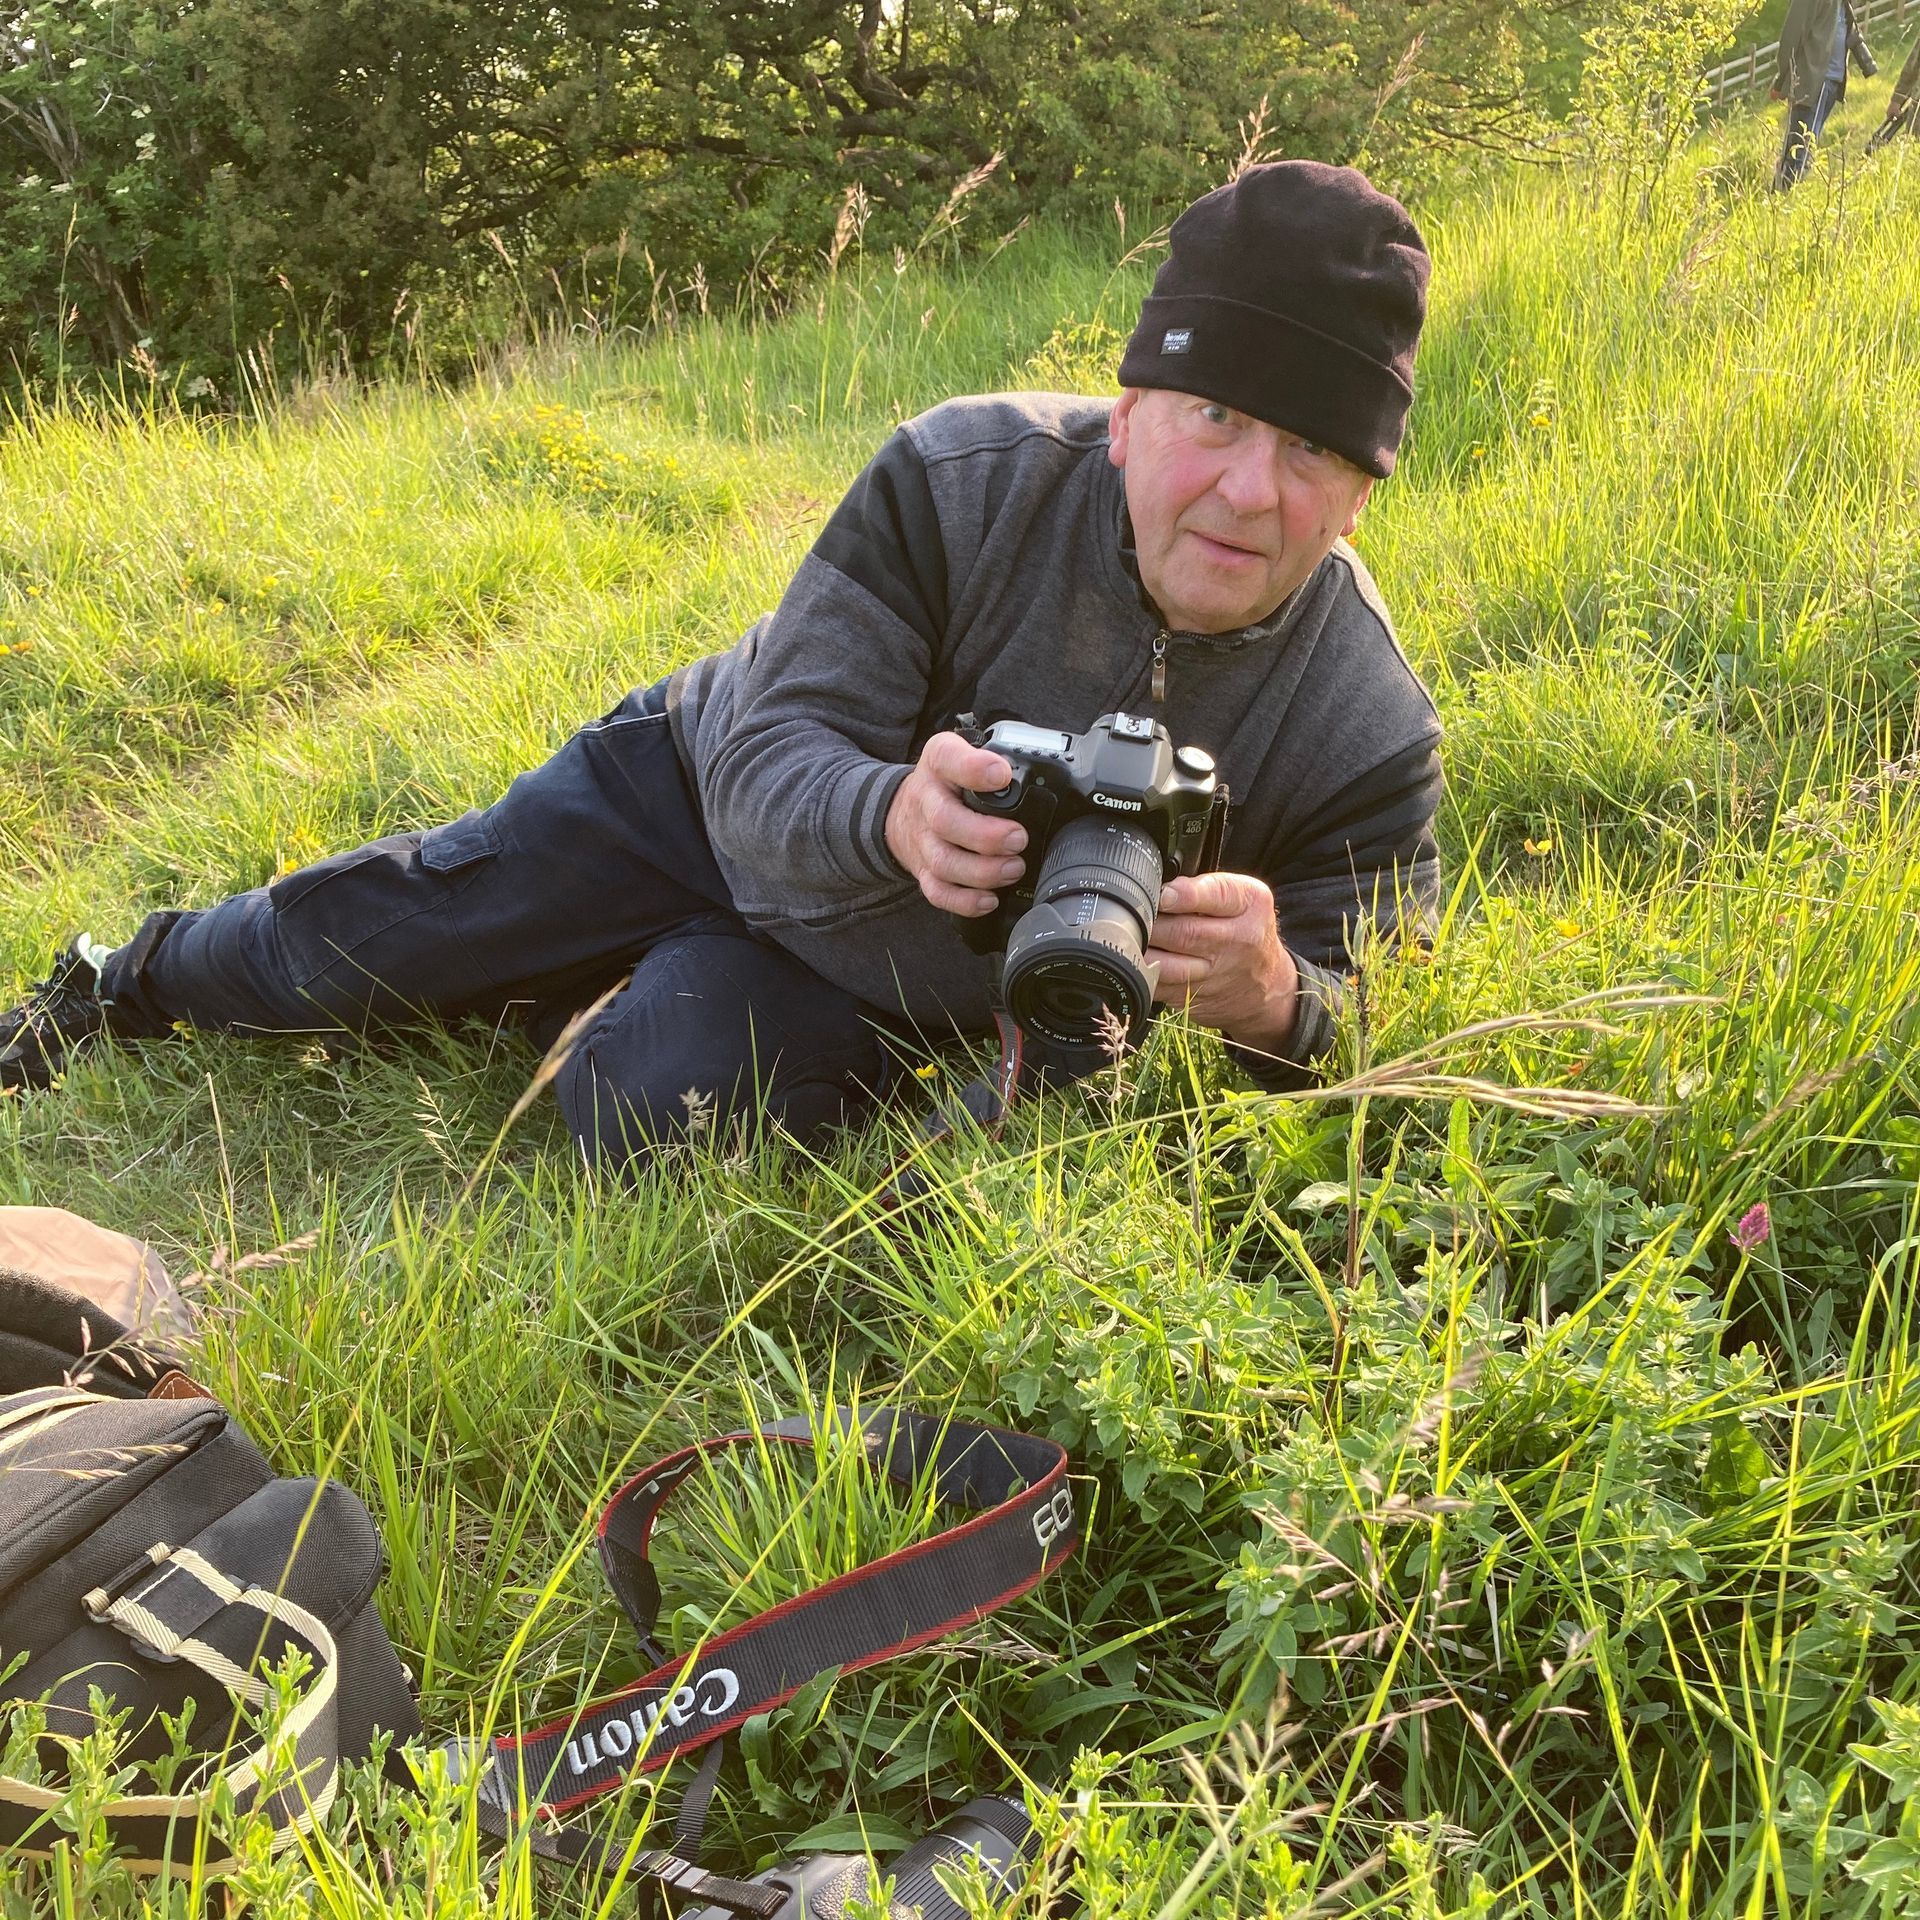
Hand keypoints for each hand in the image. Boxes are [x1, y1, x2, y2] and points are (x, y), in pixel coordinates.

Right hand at [885, 730, 1025, 915]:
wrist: (903, 810)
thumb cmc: (946, 783)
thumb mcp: (963, 754)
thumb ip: (992, 759)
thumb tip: (1031, 778)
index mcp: (938, 764)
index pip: (947, 758)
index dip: (974, 769)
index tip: (1001, 776)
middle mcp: (925, 801)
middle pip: (945, 821)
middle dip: (986, 836)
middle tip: (1017, 839)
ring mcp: (923, 839)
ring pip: (944, 862)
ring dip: (982, 871)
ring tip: (1013, 869)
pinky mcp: (923, 870)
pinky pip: (938, 892)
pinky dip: (964, 901)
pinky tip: (989, 899)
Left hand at [1148, 871, 1299, 1050]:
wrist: (1267, 983)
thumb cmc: (1247, 930)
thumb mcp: (1244, 897)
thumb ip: (1206, 887)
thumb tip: (1160, 886)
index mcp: (1250, 905)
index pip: (1216, 895)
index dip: (1183, 895)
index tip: (1162, 894)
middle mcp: (1238, 941)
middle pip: (1184, 932)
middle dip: (1151, 922)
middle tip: (1131, 912)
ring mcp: (1217, 975)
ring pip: (1168, 966)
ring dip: (1141, 951)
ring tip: (1125, 938)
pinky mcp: (1197, 998)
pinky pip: (1161, 986)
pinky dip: (1143, 973)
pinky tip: (1134, 961)